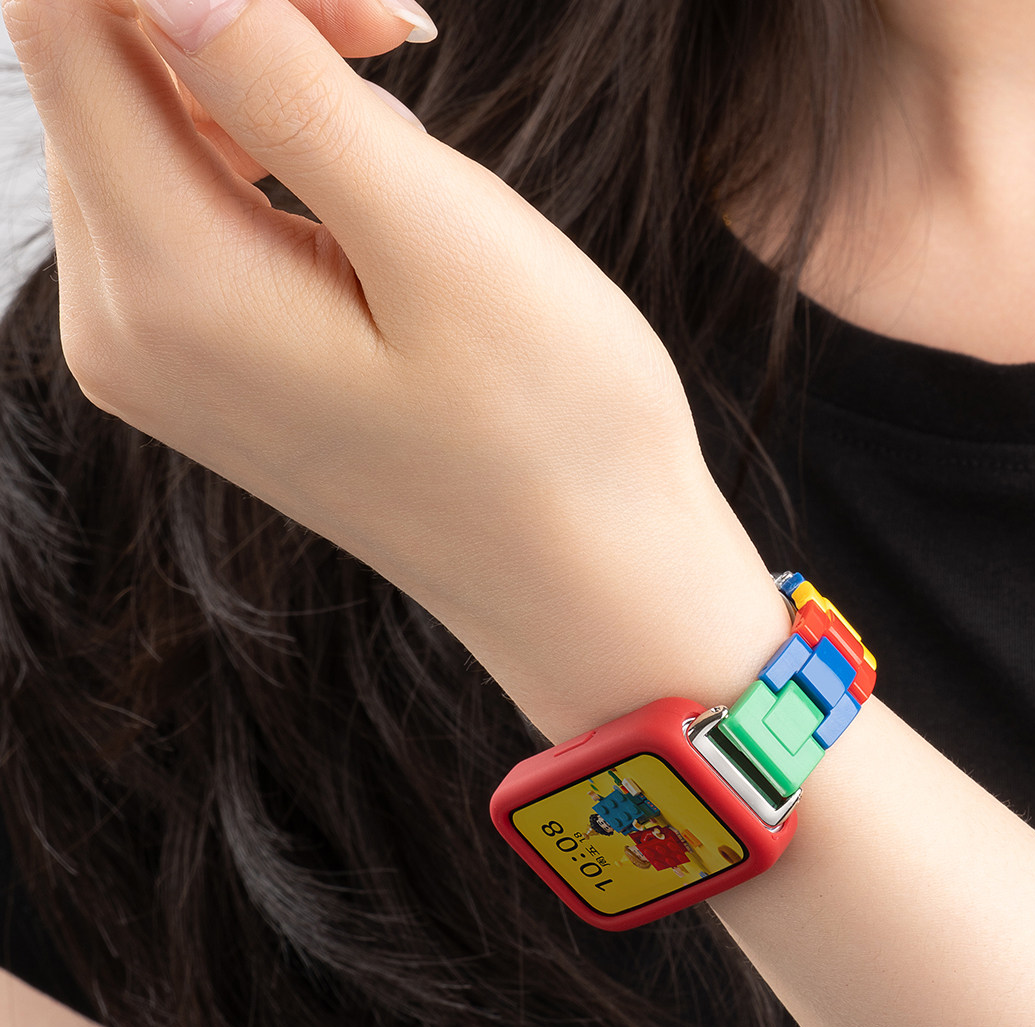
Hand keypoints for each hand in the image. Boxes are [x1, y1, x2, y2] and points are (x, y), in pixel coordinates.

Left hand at [2, 0, 789, 738]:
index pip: (66, 19)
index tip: (355, 4)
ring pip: (147, 125)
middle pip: (102, 64)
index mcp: (169, 291)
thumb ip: (288, 90)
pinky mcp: (209, 366)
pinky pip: (193, 203)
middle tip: (398, 29)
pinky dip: (269, 150)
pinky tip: (373, 190)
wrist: (586, 580)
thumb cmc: (553, 432)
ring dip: (257, 71)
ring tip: (400, 110)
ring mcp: (160, 356)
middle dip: (238, 8)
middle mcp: (125, 328)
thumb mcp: (443, 243)